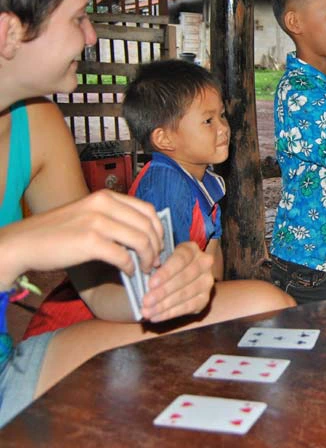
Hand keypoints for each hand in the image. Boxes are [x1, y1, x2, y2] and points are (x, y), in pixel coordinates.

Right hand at [1, 190, 162, 287]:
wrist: (23, 242)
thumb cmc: (57, 232)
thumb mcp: (88, 214)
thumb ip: (113, 217)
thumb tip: (143, 233)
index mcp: (105, 197)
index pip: (147, 209)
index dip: (158, 229)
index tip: (158, 244)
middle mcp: (104, 205)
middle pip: (148, 226)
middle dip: (157, 246)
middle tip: (156, 261)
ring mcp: (97, 222)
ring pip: (141, 241)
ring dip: (148, 258)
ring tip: (145, 269)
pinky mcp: (90, 242)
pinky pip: (124, 256)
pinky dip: (131, 267)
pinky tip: (128, 273)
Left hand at [141, 241, 213, 322]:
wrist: (180, 275)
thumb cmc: (166, 266)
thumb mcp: (161, 258)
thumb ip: (155, 265)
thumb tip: (142, 277)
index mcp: (192, 249)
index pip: (181, 259)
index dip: (166, 272)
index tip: (151, 283)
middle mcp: (204, 263)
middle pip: (184, 278)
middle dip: (163, 292)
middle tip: (146, 301)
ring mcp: (207, 281)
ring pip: (185, 294)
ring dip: (164, 305)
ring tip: (147, 312)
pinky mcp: (205, 298)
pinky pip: (188, 307)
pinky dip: (170, 313)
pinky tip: (156, 317)